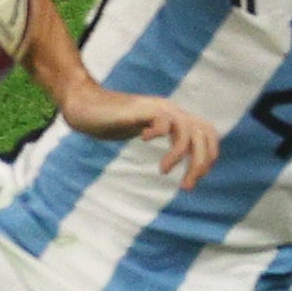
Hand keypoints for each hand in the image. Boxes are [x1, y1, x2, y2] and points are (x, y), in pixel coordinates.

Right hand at [55, 82, 220, 188]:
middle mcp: (170, 110)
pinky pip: (163, 121)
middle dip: (200, 162)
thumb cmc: (107, 120)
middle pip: (204, 133)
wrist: (83, 104)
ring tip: (163, 171)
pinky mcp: (141, 109)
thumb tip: (167, 155)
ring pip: (188, 131)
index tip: (196, 176)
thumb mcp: (138, 129)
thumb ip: (154, 134)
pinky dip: (159, 134)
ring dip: (179, 156)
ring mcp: (157, 108)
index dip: (208, 154)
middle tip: (186, 187)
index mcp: (173, 116)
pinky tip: (143, 139)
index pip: (207, 132)